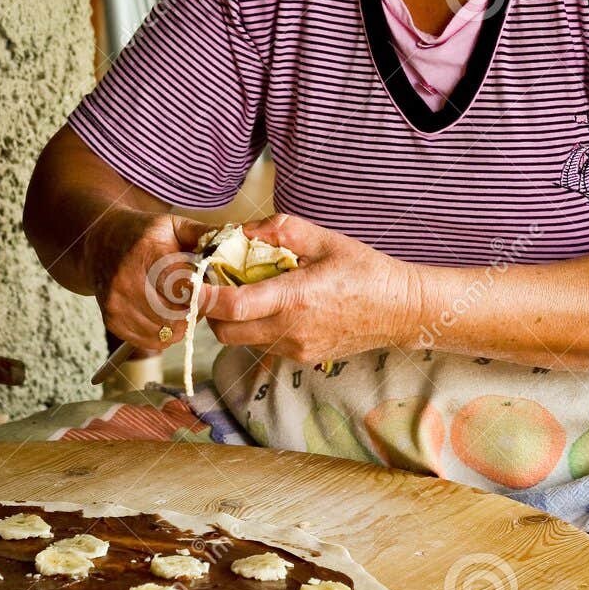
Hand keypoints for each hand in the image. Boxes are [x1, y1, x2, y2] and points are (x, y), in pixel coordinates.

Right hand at [84, 209, 209, 353]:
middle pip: (179, 315)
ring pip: (169, 332)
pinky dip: (166, 332)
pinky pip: (154, 341)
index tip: (211, 290)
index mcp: (146, 253)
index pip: (184, 287)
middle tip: (197, 295)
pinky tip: (163, 312)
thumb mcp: (174, 225)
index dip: (205, 294)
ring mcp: (118, 305)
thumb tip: (241, 242)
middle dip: (196, 309)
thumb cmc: (144, 234)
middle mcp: (127, 281)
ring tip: (178, 302)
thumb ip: (207, 235)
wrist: (99, 244)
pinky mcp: (113, 322)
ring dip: (182, 323)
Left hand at [199, 213, 420, 364]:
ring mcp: (296, 349)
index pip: (232, 306)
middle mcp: (291, 330)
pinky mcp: (302, 358)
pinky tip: (276, 306)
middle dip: (212, 311)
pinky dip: (258, 327)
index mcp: (294, 298)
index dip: (202, 297)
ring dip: (235, 319)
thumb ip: (281, 231)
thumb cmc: (366, 271)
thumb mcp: (325, 240)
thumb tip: (242, 231)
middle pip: (225, 332)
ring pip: (243, 341)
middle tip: (216, 285)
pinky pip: (265, 345)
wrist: (400, 310)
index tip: (188, 283)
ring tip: (249, 292)